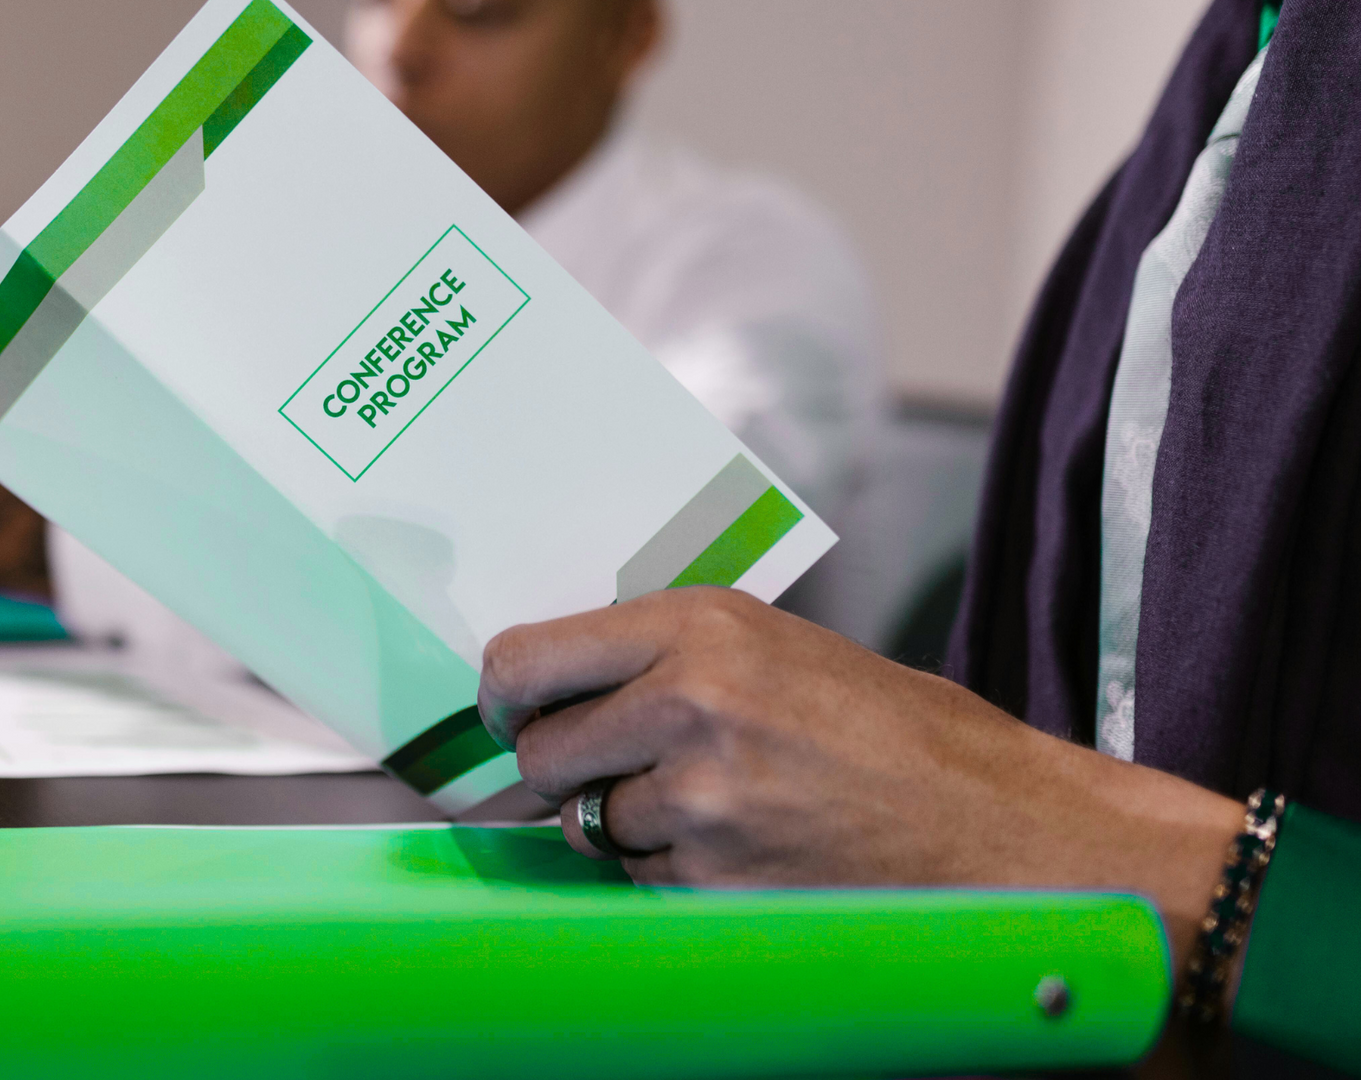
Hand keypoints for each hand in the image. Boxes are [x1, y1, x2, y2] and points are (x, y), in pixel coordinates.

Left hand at [478, 586, 1243, 970]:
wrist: (1006, 829)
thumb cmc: (900, 735)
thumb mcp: (781, 649)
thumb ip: (671, 656)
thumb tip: (566, 684)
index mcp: (700, 626)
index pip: (525, 658)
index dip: (502, 696)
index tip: (505, 713)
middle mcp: (688, 702)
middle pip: (540, 753)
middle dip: (561, 773)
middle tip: (608, 772)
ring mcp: (701, 798)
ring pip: (592, 825)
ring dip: (632, 828)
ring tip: (724, 808)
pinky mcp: (717, 880)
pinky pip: (645, 881)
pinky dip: (676, 876)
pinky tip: (751, 851)